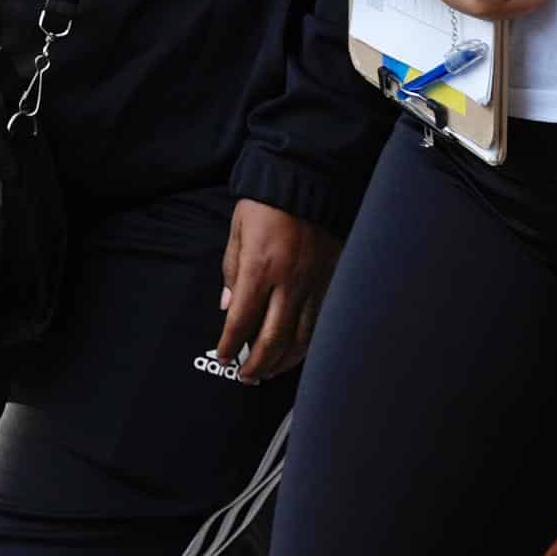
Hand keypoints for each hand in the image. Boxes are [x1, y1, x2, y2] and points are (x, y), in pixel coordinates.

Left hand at [213, 198, 338, 382]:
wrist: (308, 179)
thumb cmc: (267, 202)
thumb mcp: (238, 231)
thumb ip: (232, 271)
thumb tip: (229, 308)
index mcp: (261, 268)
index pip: (242, 320)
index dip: (230, 345)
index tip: (224, 356)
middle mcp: (289, 281)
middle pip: (273, 339)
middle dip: (256, 364)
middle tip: (246, 376)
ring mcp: (315, 283)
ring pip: (301, 338)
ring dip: (283, 361)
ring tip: (269, 371)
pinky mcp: (333, 280)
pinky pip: (321, 323)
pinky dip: (308, 344)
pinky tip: (297, 351)